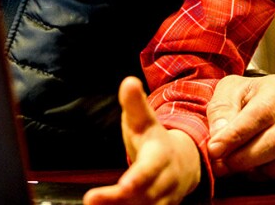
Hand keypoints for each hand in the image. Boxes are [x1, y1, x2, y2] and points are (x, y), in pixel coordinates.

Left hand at [83, 77, 200, 204]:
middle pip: (142, 195)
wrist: (184, 162)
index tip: (123, 186)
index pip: (149, 169)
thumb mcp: (144, 120)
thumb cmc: (155, 139)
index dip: (137, 179)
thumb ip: (135, 103)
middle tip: (91, 200)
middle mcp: (164, 181)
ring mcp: (163, 200)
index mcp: (160, 156)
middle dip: (117, 200)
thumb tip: (129, 81)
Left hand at [206, 73, 274, 180]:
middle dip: (243, 157)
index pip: (262, 115)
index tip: (214, 149)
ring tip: (227, 165)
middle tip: (218, 164)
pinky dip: (262, 176)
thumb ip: (221, 109)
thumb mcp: (230, 90)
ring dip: (250, 169)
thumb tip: (219, 135)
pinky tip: (247, 168)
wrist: (268, 102)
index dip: (236, 135)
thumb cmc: (247, 95)